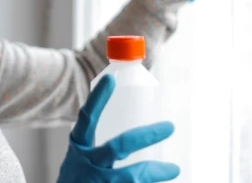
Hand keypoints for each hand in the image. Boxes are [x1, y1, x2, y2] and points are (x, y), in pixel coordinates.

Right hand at [57, 75, 179, 182]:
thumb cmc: (78, 179)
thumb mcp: (80, 157)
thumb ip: (101, 147)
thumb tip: (137, 134)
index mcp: (79, 146)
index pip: (87, 118)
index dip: (97, 98)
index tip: (110, 79)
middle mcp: (87, 163)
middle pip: (119, 146)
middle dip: (146, 136)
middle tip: (169, 127)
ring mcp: (98, 182)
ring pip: (131, 176)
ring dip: (155, 172)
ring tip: (173, 168)